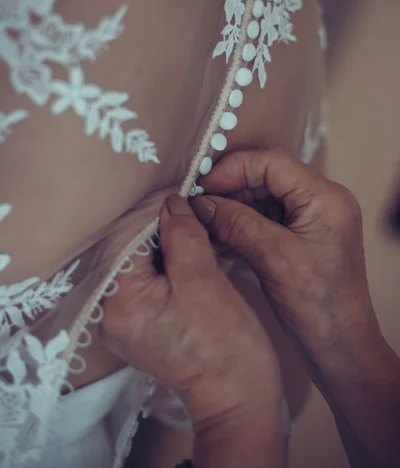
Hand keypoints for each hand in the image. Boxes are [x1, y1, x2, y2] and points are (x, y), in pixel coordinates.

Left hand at [100, 195, 281, 430]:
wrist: (237, 399)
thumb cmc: (226, 344)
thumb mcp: (204, 279)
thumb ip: (182, 233)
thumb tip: (172, 201)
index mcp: (120, 301)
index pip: (128, 235)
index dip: (155, 209)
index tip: (182, 191)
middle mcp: (109, 312)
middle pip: (128, 248)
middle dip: (158, 224)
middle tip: (190, 206)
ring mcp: (122, 320)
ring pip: (137, 261)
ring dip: (162, 240)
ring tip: (192, 225)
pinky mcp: (138, 323)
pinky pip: (144, 279)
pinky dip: (163, 260)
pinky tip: (187, 250)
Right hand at [192, 148, 380, 357]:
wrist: (340, 346)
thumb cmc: (317, 306)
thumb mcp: (273, 258)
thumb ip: (236, 223)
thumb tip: (200, 202)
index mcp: (325, 198)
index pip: (271, 162)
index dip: (232, 169)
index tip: (201, 187)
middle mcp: (322, 200)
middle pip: (266, 175)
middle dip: (229, 188)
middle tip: (197, 205)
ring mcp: (312, 217)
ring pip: (262, 195)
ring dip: (232, 206)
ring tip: (202, 222)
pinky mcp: (302, 234)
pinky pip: (266, 216)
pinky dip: (240, 222)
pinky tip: (216, 234)